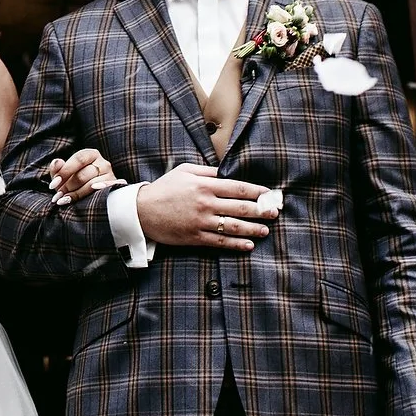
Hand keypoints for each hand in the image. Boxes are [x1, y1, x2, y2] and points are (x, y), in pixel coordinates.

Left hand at [48, 148, 121, 203]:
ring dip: (75, 194)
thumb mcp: (64, 173)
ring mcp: (110, 175)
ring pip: (90, 186)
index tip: (53, 184)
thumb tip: (56, 162)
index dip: (64, 172)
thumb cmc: (75, 180)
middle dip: (67, 186)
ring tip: (63, 200)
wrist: (94, 193)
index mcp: (90, 154)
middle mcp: (103, 162)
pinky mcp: (113, 188)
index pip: (78, 160)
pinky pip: (100, 193)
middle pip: (83, 175)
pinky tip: (79, 201)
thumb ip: (57, 168)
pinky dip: (89, 196)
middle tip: (57, 196)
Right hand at [133, 163, 271, 250]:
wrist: (141, 211)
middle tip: (274, 213)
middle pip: (241, 208)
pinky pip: (220, 242)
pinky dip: (236, 244)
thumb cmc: (164, 188)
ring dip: (253, 229)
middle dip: (261, 210)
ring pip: (234, 226)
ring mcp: (201, 222)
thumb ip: (207, 172)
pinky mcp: (195, 237)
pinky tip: (248, 245)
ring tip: (266, 230)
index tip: (269, 194)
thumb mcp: (184, 171)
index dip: (257, 192)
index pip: (238, 188)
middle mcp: (205, 203)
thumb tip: (227, 172)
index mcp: (204, 185)